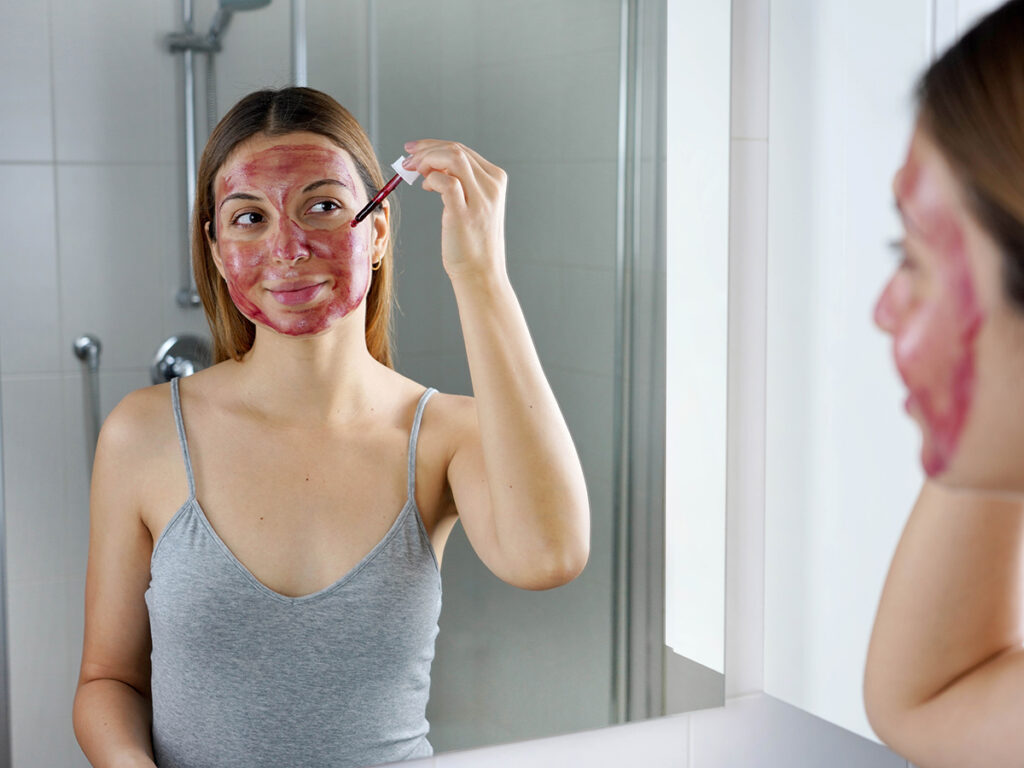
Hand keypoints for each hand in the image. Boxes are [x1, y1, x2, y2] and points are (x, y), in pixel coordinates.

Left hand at [402, 140, 507, 280]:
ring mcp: (480, 200)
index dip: (434, 146)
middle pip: (455, 150)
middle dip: (426, 150)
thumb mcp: (473, 205)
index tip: (415, 151)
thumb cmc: (473, 243)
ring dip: (426, 159)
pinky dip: (430, 179)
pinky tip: (425, 188)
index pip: (463, 150)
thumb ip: (461, 183)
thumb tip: (433, 165)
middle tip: (407, 160)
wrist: (481, 273)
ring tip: (412, 170)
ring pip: (452, 158)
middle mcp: (491, 186)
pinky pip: (445, 182)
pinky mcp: (464, 213)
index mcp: (495, 180)